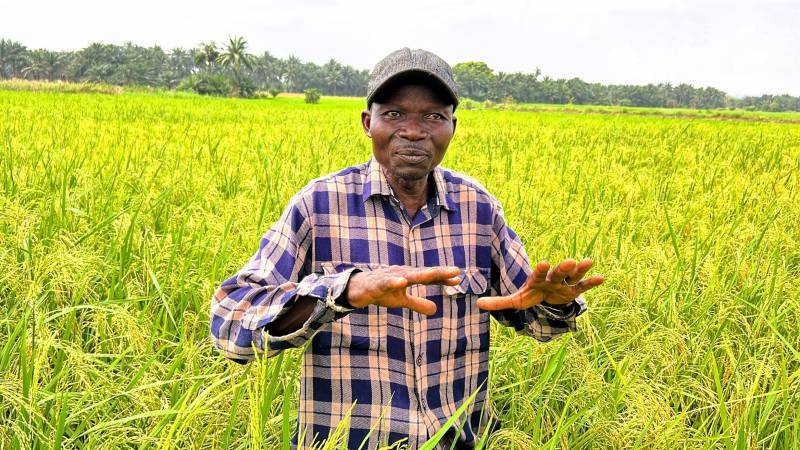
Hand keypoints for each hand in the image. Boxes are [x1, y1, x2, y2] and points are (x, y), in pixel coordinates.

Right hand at [344, 265, 461, 315]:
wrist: (356, 289)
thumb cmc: (381, 292)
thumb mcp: (401, 301)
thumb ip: (418, 304)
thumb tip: (435, 310)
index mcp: (409, 277)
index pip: (429, 278)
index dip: (443, 278)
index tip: (458, 279)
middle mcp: (402, 273)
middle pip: (423, 273)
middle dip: (439, 272)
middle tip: (455, 271)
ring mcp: (390, 277)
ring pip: (408, 275)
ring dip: (421, 274)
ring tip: (434, 273)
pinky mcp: (377, 283)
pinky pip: (387, 282)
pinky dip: (394, 281)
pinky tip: (402, 281)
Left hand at [476, 258, 603, 310]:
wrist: (545, 297)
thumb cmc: (530, 296)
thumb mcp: (515, 301)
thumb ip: (499, 302)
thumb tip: (478, 304)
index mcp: (537, 280)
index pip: (538, 274)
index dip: (541, 269)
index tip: (544, 262)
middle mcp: (552, 279)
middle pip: (558, 273)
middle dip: (562, 268)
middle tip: (568, 261)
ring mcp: (564, 284)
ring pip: (572, 276)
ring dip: (579, 270)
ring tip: (588, 261)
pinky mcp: (573, 290)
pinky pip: (583, 286)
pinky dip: (592, 282)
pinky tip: (602, 277)